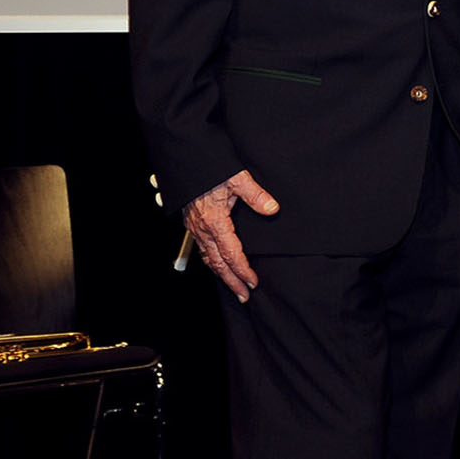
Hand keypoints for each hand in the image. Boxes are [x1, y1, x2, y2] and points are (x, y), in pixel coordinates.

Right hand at [183, 169, 279, 301]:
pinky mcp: (193, 224)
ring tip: (233, 287)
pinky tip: (218, 265)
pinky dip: (212, 262)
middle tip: (244, 296)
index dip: (242, 270)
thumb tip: (272, 209)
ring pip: (208, 259)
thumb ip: (255, 195)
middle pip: (217, 263)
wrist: (187, 162)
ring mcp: (196, 228)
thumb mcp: (237, 178)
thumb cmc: (210, 170)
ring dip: (221, 275)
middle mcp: (203, 229)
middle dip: (231, 282)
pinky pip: (202, 249)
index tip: (253, 282)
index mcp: (215, 222)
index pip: (230, 254)